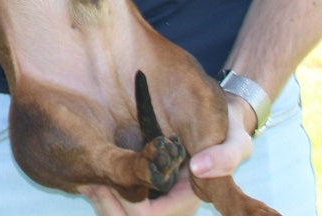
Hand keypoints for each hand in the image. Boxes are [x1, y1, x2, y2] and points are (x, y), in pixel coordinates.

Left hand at [81, 97, 252, 214]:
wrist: (216, 115)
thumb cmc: (228, 130)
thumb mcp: (236, 141)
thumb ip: (226, 156)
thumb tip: (199, 168)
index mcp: (185, 200)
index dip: (128, 207)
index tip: (105, 185)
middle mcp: (167, 202)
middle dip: (109, 206)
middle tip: (88, 185)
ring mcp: (153, 193)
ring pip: (121, 211)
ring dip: (103, 199)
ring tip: (86, 181)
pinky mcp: (141, 181)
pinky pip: (119, 195)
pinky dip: (105, 188)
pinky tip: (91, 175)